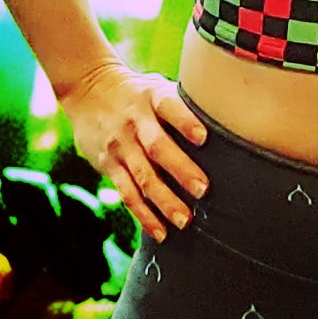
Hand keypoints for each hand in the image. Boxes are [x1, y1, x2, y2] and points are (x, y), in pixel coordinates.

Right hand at [61, 59, 208, 241]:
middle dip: (181, 170)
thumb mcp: (157, 86)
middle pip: (157, 147)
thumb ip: (184, 104)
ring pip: (143, 176)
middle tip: (203, 190)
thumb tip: (230, 120)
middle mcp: (135, 122)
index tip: (203, 138)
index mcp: (152, 98)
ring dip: (164, 201)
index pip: (169, 107)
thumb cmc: (138, 92)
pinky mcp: (108, 165)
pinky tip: (161, 232)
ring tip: (184, 221)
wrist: (87, 88)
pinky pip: (127, 193)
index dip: (185, 122)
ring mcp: (120, 145)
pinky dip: (144, 215)